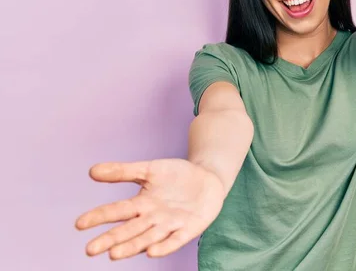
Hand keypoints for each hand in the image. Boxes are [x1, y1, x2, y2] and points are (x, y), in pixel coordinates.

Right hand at [75, 159, 224, 259]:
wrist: (208, 178)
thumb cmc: (176, 176)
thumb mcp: (150, 169)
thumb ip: (123, 171)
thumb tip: (91, 171)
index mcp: (141, 204)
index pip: (117, 211)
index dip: (99, 217)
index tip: (79, 224)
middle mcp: (153, 218)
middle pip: (129, 230)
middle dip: (110, 240)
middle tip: (90, 250)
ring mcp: (171, 224)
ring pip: (148, 238)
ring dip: (132, 246)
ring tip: (114, 254)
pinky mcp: (190, 228)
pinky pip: (175, 240)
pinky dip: (164, 246)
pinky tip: (152, 252)